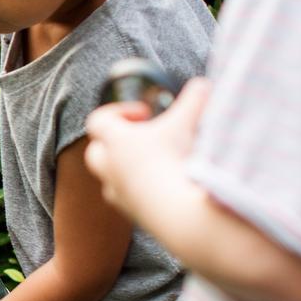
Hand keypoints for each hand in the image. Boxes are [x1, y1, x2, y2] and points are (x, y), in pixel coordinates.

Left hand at [83, 77, 208, 224]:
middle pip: (96, 152)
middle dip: (115, 143)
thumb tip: (203, 84)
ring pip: (109, 179)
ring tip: (156, 165)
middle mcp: (110, 169)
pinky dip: (139, 192)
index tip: (145, 114)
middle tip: (145, 139)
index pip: (98, 120)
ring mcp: (119, 195)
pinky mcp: (133, 216)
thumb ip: (196, 98)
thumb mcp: (189, 122)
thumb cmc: (178, 163)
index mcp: (116, 142)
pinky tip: (166, 189)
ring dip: (126, 169)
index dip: (118, 112)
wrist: (181, 216)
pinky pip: (127, 201)